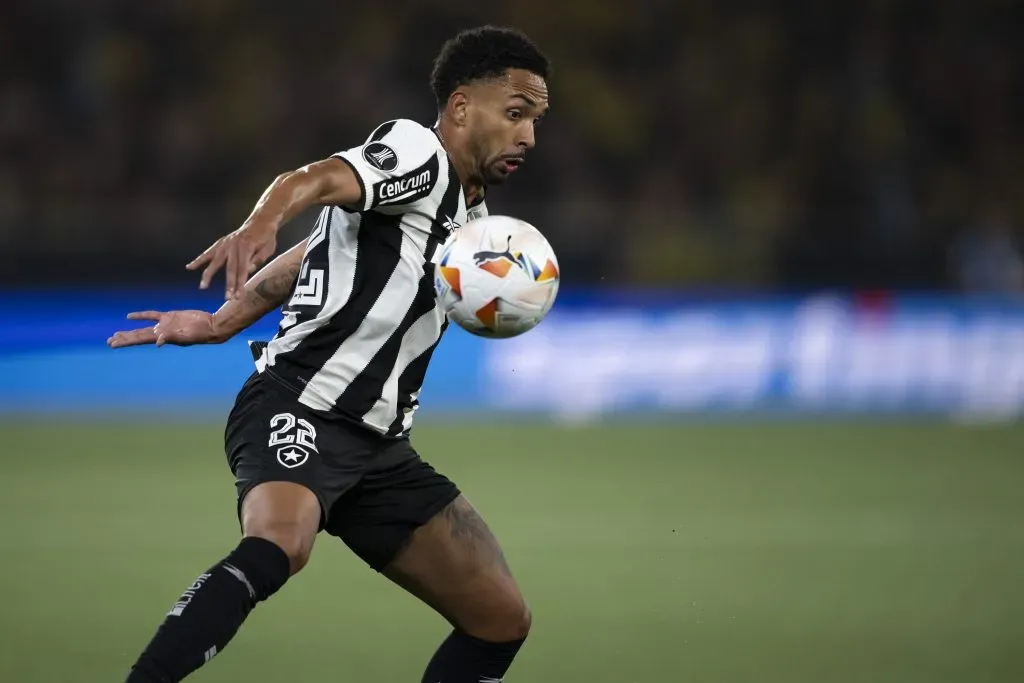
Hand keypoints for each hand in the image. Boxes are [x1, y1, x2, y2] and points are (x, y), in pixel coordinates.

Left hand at [107, 310, 222, 348]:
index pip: (139, 340)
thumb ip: (171, 337)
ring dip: (129, 331)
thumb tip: (157, 342)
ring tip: (115, 335)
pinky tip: (129, 317)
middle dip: (123, 338)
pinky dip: (141, 316)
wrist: (211, 326)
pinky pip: (152, 315)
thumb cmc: (200, 333)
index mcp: (161, 337)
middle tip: (109, 342)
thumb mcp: (186, 336)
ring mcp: (164, 324)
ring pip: (142, 328)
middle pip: (137, 336)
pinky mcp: (170, 316)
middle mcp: (160, 332)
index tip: (113, 344)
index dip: (126, 341)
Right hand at [186, 221, 277, 298]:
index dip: (240, 284)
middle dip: (228, 285)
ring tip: (203, 286)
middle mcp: (234, 245)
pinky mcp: (221, 243)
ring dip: (208, 275)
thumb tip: (249, 270)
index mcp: (247, 247)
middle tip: (227, 298)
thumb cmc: (266, 236)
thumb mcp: (269, 247)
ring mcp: (225, 243)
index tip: (238, 296)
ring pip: (216, 261)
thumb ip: (259, 258)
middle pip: (230, 268)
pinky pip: (208, 252)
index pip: (243, 269)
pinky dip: (199, 259)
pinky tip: (189, 267)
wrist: (260, 220)